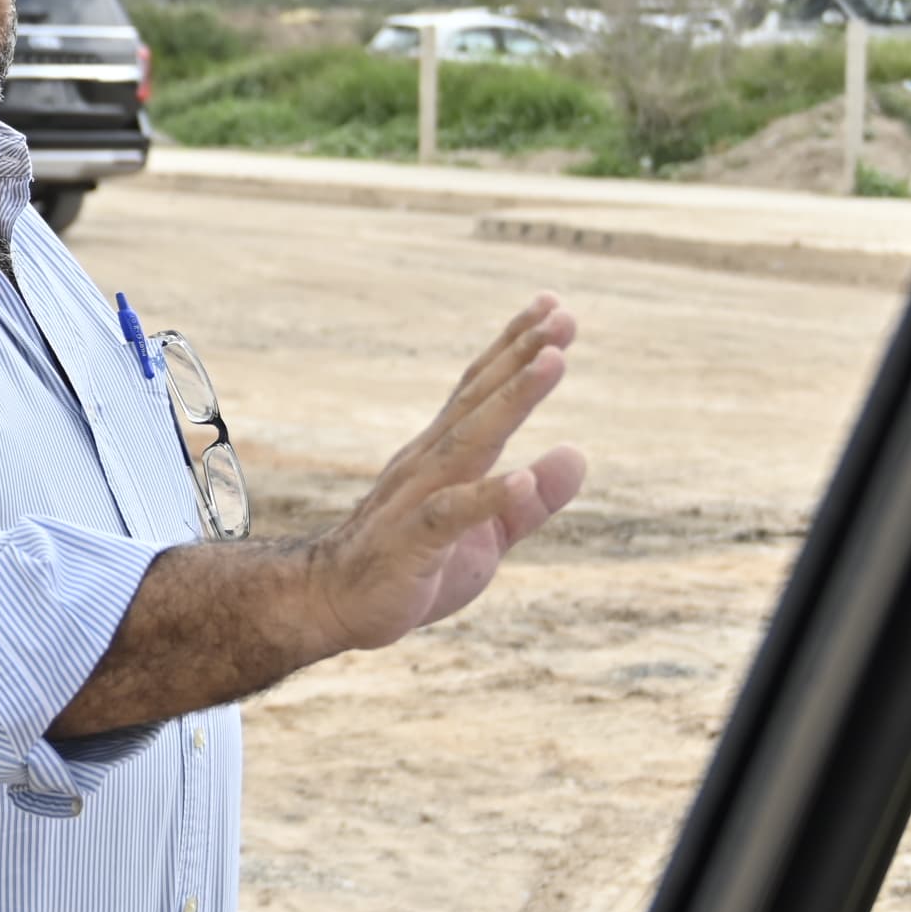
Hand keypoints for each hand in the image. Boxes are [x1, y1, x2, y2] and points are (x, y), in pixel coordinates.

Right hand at [300, 296, 587, 652]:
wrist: (333, 603)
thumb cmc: (412, 565)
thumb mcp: (489, 535)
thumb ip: (532, 499)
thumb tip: (578, 453)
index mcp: (444, 456)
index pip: (482, 391)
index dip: (517, 349)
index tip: (554, 308)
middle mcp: (428, 464)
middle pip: (479, 401)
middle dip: (521, 356)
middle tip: (562, 314)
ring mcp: (416, 499)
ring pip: (469, 441)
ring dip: (512, 399)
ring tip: (553, 362)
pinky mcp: (412, 544)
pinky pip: (450, 516)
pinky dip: (486, 497)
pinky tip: (520, 480)